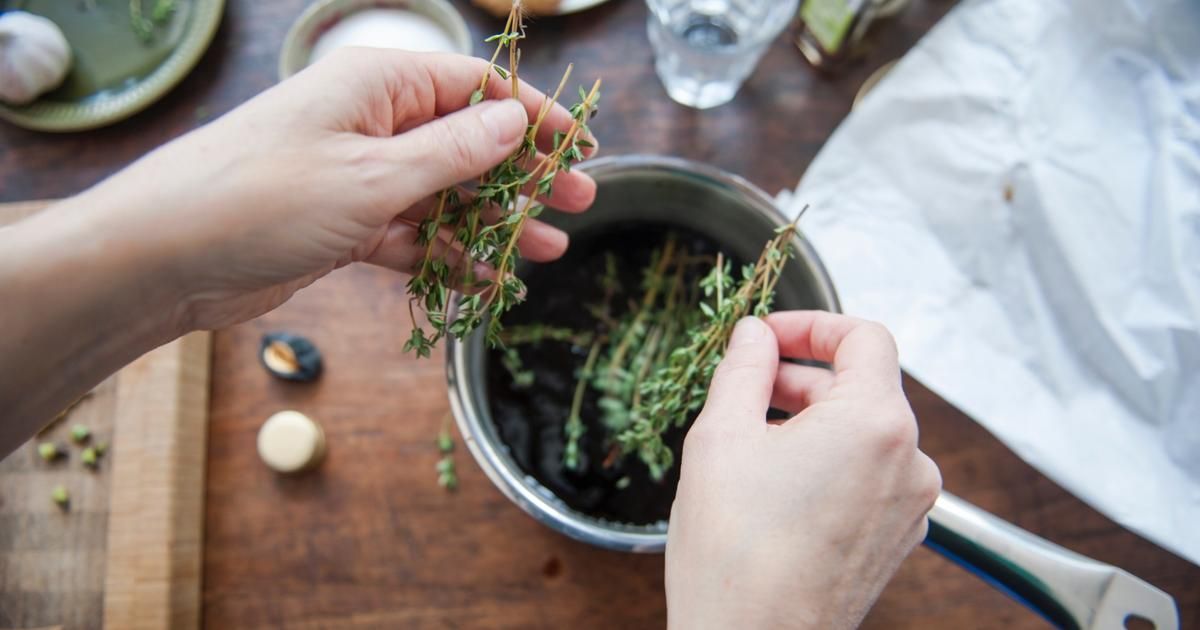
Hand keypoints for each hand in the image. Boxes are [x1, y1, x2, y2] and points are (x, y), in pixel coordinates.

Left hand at [79, 47, 596, 330]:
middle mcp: (371, 123)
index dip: (533, 114)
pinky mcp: (342, 224)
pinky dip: (447, 256)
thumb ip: (452, 152)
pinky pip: (412, 235)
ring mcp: (357, 176)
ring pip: (444, 194)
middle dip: (523, 173)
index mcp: (377, 85)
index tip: (579, 147)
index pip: (474, 86)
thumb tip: (515, 119)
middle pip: (467, 141)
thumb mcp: (372, 175)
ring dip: (493, 222)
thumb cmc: (261, 197)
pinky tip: (487, 282)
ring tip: (545, 251)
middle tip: (580, 202)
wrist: (163, 258)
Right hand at [665, 313, 941, 629]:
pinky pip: (868, 475)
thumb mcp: (720, 437)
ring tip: (752, 440)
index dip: (812, 325)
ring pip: (863, 433)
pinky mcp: (895, 539)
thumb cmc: (736, 555)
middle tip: (744, 387)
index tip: (768, 336)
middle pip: (863, 386)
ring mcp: (908, 506)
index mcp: (876, 423)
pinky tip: (776, 483)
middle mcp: (909, 462)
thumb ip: (743, 369)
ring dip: (812, 421)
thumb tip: (752, 336)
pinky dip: (828, 462)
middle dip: (802, 377)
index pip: (865, 338)